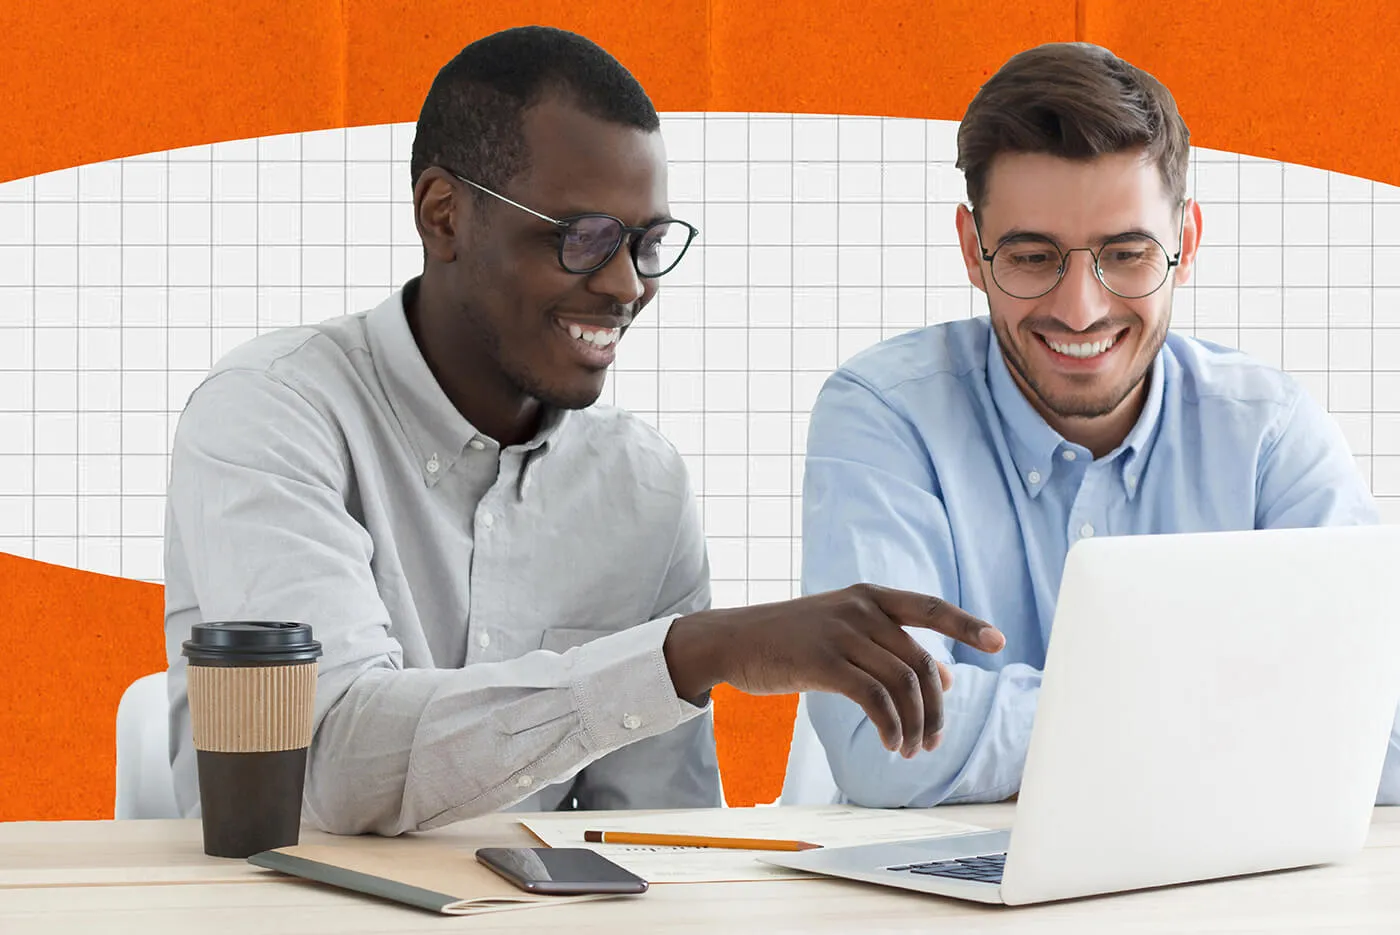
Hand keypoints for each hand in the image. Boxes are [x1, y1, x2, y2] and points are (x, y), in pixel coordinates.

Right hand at [663, 584, 1003, 757]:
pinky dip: (891, 727)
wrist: (731, 640)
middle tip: (933, 742)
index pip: (930, 607)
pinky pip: (875, 700)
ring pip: (904, 684)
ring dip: (916, 725)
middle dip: (937, 708)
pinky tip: (890, 743)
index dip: (967, 625)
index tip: (999, 643)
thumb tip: (948, 681)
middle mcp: (861, 608)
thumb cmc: (788, 639)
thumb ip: (889, 648)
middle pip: (921, 662)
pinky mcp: (824, 661)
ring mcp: (842, 633)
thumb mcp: (842, 632)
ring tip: (911, 750)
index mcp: (869, 596)